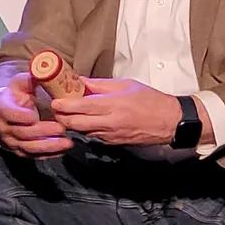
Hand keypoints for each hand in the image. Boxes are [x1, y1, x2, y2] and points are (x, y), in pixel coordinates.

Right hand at [0, 71, 72, 157]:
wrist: (2, 113)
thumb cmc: (14, 96)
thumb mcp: (19, 83)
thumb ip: (31, 79)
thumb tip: (46, 71)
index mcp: (2, 108)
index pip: (8, 113)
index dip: (19, 116)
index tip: (33, 116)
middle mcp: (5, 128)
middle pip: (22, 133)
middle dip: (42, 132)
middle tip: (61, 128)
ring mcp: (12, 142)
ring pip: (29, 147)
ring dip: (49, 146)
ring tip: (67, 142)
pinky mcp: (20, 151)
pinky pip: (34, 156)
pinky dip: (49, 154)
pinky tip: (62, 149)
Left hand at [50, 77, 181, 146]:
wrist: (170, 122)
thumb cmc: (150, 100)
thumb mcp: (126, 85)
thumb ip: (101, 84)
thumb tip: (80, 81)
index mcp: (113, 105)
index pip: (80, 107)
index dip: (63, 105)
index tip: (54, 101)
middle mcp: (109, 122)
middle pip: (75, 123)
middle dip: (62, 117)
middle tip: (57, 108)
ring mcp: (110, 135)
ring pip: (82, 131)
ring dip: (73, 123)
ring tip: (69, 112)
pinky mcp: (113, 143)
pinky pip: (93, 136)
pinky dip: (86, 129)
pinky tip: (86, 120)